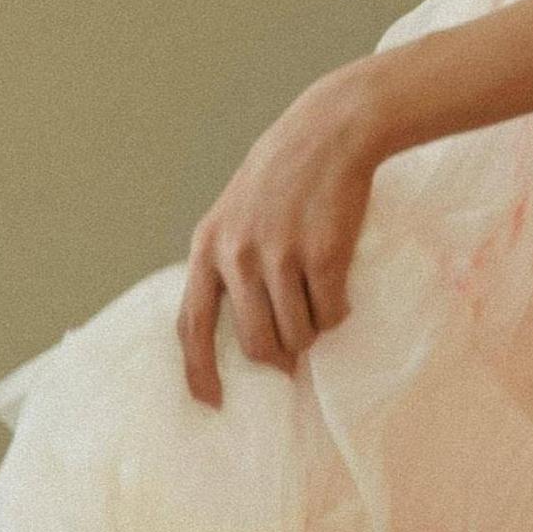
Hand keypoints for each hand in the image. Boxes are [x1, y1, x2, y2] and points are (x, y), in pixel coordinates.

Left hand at [177, 66, 385, 408]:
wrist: (330, 131)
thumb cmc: (283, 173)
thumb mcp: (235, 211)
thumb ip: (229, 260)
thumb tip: (247, 328)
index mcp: (209, 245)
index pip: (192, 324)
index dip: (198, 370)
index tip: (210, 400)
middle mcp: (238, 255)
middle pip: (256, 342)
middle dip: (278, 356)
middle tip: (294, 354)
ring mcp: (281, 256)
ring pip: (297, 333)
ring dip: (312, 333)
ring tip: (319, 308)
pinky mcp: (323, 256)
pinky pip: (330, 314)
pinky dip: (338, 313)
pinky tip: (340, 293)